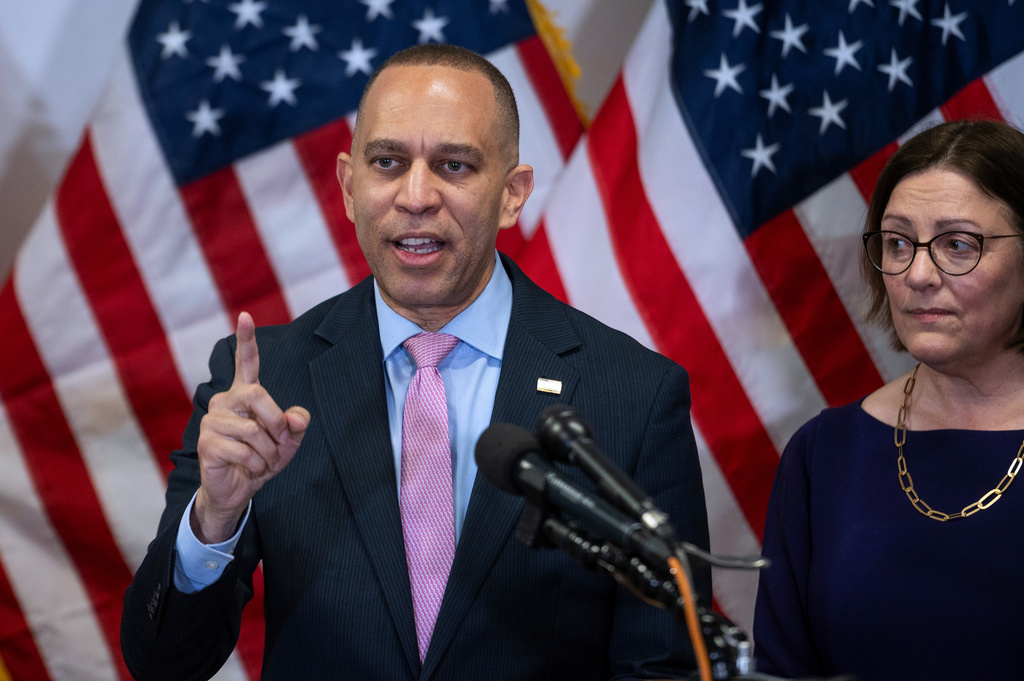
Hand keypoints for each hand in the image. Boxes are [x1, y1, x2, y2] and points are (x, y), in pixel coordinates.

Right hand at [192, 312, 309, 543]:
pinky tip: (251, 469)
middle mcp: (225, 401)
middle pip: (258, 394)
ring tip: (263, 461)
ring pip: (252, 430)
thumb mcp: (288, 442)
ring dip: (268, 452)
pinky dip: (257, 464)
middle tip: (279, 442)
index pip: (246, 363)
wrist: (238, 490)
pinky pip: (243, 450)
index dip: (247, 340)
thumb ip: (297, 424)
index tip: (246, 316)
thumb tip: (295, 419)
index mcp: (244, 395)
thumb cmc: (262, 459)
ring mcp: (212, 420)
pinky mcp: (206, 442)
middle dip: (276, 422)